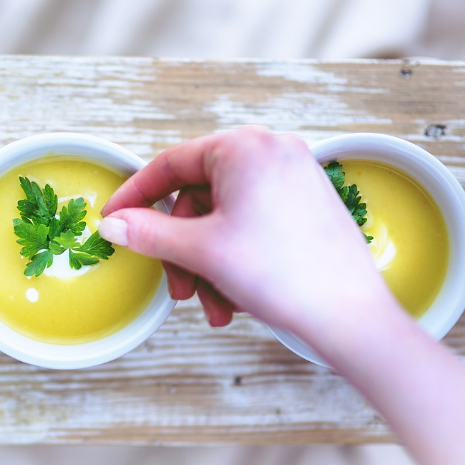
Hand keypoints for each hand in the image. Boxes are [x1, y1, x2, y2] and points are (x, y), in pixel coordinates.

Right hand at [99, 126, 397, 337]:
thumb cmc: (284, 276)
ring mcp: (293, 175)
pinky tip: (237, 296)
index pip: (170, 165)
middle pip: (197, 197)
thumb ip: (148, 232)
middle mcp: (272, 151)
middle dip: (183, 251)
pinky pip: (251, 223)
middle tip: (180, 289)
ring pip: (223, 217)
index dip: (135, 196)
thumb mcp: (201, 251)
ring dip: (208, 264)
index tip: (114, 220)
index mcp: (244, 147)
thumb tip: (114, 223)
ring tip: (216, 305)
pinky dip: (234, 258)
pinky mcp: (306, 202)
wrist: (351, 317)